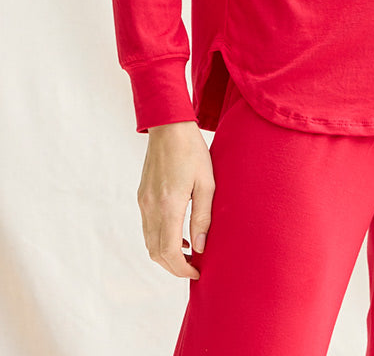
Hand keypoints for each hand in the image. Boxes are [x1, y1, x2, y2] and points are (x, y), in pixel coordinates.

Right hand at [137, 120, 214, 279]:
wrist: (168, 126)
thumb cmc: (192, 151)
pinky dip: (159, 239)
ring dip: (165, 254)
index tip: (197, 271)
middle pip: (156, 253)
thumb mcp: (206, 183)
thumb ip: (203, 216)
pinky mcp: (142, 196)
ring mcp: (143, 202)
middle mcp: (151, 207)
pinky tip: (178, 233)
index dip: (182, 269)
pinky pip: (147, 227)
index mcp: (168, 205)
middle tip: (193, 267)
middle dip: (173, 267)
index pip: (168, 252)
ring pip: (149, 242)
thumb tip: (199, 246)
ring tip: (188, 252)